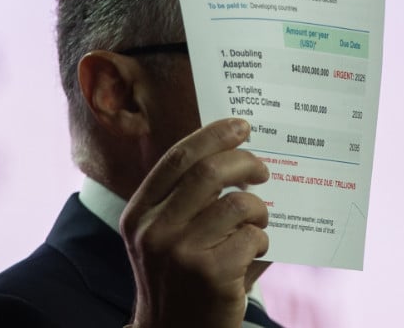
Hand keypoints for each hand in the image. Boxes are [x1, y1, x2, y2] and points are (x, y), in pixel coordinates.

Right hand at [120, 119, 269, 327]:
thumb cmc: (179, 278)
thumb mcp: (165, 236)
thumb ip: (187, 199)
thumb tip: (238, 153)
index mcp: (140, 214)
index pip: (178, 159)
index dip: (212, 136)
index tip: (241, 126)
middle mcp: (154, 231)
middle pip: (210, 172)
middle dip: (245, 162)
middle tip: (263, 170)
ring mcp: (181, 253)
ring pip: (239, 204)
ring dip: (259, 210)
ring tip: (258, 222)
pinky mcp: (211, 274)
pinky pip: (254, 237)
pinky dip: (262, 241)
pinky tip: (253, 254)